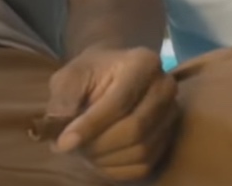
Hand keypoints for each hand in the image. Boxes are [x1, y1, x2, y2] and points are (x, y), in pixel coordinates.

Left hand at [41, 47, 178, 180]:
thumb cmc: (91, 73)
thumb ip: (64, 98)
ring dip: (105, 159)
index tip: (63, 143)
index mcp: (143, 62)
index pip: (119, 102)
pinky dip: (116, 169)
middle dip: (98, 145)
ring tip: (83, 151)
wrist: (114, 73)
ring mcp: (171, 115)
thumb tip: (60, 129)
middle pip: (135, 129)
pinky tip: (99, 158)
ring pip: (140, 151)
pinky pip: (144, 166)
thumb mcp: (70, 75)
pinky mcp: (169, 138)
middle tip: (71, 148)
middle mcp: (165, 88)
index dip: (90, 126)